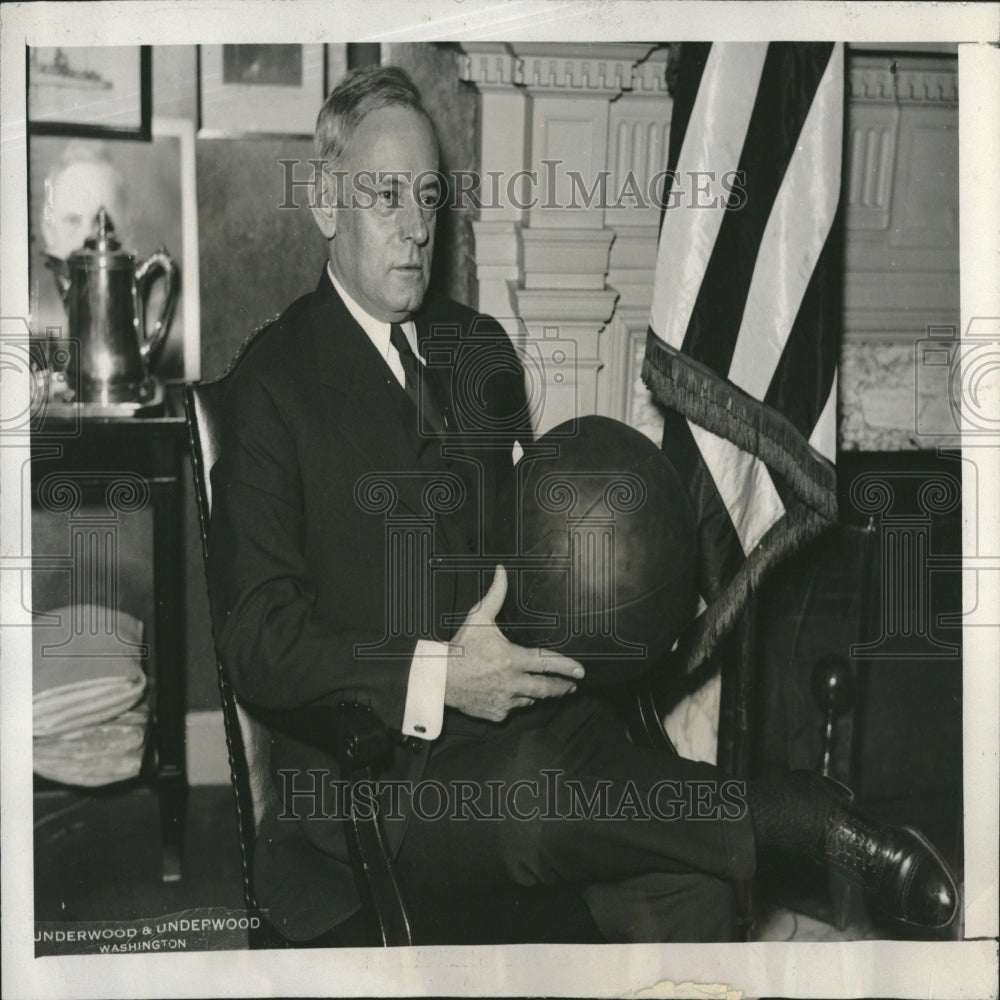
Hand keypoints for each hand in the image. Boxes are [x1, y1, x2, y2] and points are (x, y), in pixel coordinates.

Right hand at [444, 564, 584, 722]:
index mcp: (512, 658)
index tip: (581, 671)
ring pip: (531, 699)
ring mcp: (505, 700)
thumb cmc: (460, 647)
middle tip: (572, 685)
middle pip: (547, 689)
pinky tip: (514, 693)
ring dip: (537, 693)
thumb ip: (495, 594)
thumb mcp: (478, 618)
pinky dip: (517, 700)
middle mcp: (512, 682)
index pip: (547, 663)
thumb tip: (501, 571)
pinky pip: (514, 708)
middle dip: (563, 687)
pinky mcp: (497, 713)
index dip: (567, 667)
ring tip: (544, 688)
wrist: (438, 679)